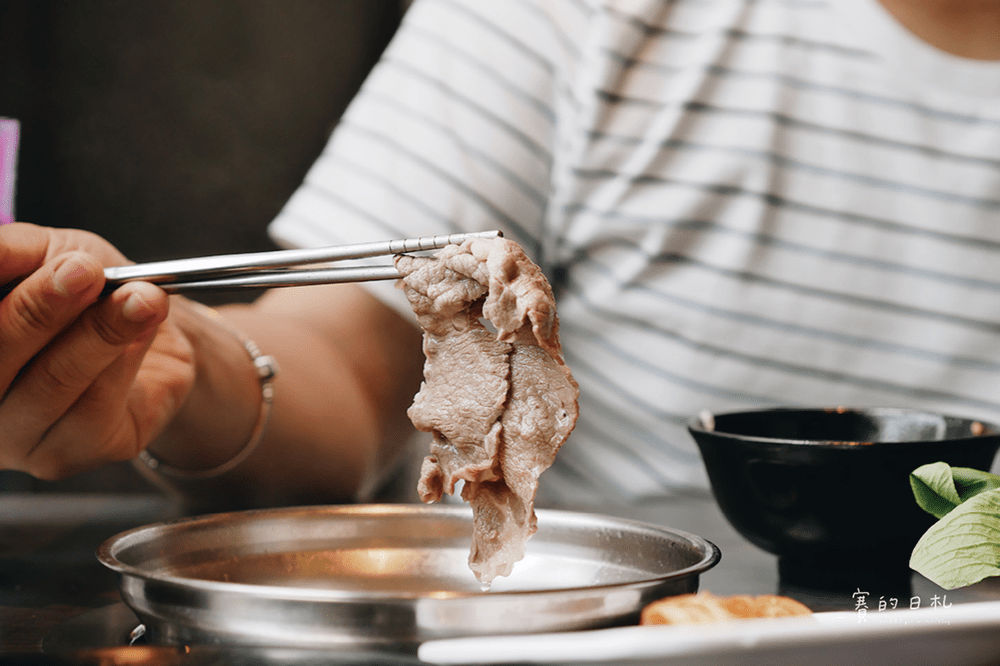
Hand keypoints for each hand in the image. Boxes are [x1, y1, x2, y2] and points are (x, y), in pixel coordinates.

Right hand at [0, 222, 195, 478]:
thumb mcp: (48, 252)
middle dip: (41, 310)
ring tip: (140, 297)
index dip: (11, 301)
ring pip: (52, 382)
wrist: (151, 324)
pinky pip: (96, 405)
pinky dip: (124, 359)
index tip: (58, 264)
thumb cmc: (89, 291)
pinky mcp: (72, 454)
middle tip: (85, 272)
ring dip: (100, 332)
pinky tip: (144, 330)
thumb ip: (12, 252)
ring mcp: (17, 438)